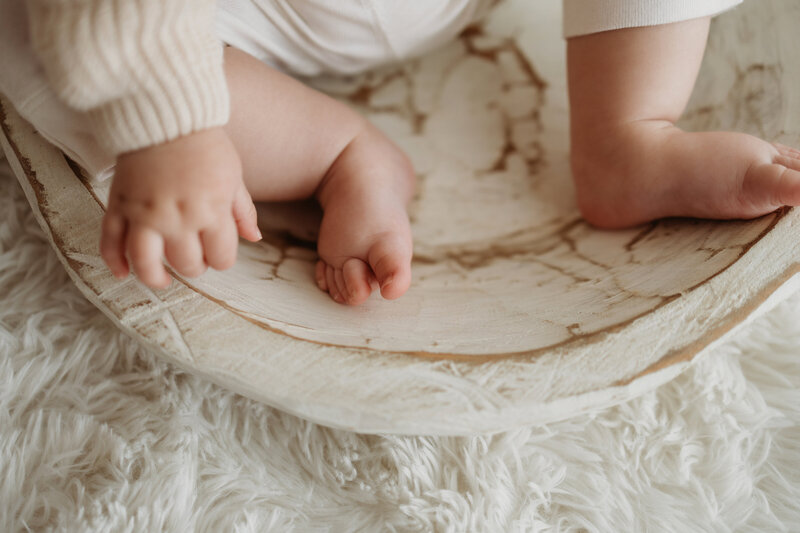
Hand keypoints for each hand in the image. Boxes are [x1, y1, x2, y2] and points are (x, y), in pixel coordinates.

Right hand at [100, 127, 260, 287]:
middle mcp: (178, 217)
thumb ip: (243, 211)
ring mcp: (145, 213)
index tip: (217, 250)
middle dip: (195, 266)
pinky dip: (114, 261)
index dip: (221, 258)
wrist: (164, 113)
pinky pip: (111, 241)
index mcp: (212, 210)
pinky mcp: (119, 205)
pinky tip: (122, 273)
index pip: (221, 256)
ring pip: (147, 262)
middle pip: (187, 264)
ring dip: (155, 277)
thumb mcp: (234, 176)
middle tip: (193, 256)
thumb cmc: (204, 144)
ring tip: (161, 279)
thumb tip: (255, 238)